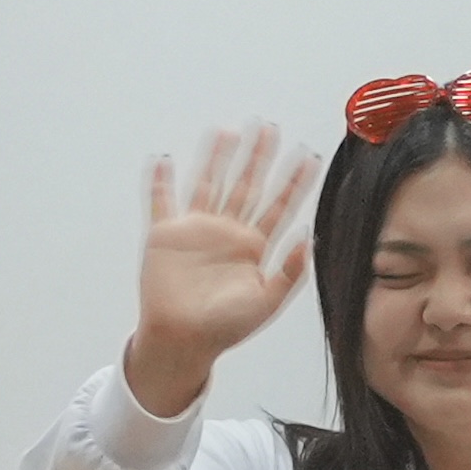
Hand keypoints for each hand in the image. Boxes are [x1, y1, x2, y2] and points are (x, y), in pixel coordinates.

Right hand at [123, 127, 315, 415]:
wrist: (184, 341)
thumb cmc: (225, 328)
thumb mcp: (267, 302)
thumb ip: (290, 272)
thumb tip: (310, 237)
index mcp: (252, 247)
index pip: (278, 206)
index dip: (294, 182)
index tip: (309, 157)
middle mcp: (226, 232)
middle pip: (246, 185)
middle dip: (259, 158)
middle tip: (270, 129)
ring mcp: (195, 230)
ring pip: (209, 184)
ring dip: (217, 158)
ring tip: (227, 132)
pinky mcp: (165, 236)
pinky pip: (162, 202)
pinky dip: (160, 182)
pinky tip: (164, 160)